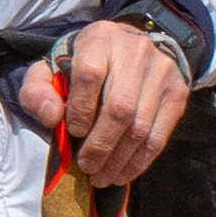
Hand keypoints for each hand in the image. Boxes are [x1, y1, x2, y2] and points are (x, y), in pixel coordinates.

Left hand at [17, 18, 189, 187]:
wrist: (129, 46)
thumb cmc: (81, 64)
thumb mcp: (51, 68)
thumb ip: (37, 91)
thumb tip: (52, 118)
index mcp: (100, 39)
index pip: (89, 75)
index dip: (80, 109)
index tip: (72, 131)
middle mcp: (135, 51)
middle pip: (119, 107)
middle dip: (101, 144)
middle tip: (87, 167)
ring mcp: (161, 72)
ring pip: (141, 126)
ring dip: (119, 159)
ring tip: (101, 177)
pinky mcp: (177, 93)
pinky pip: (159, 135)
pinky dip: (140, 160)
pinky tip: (122, 173)